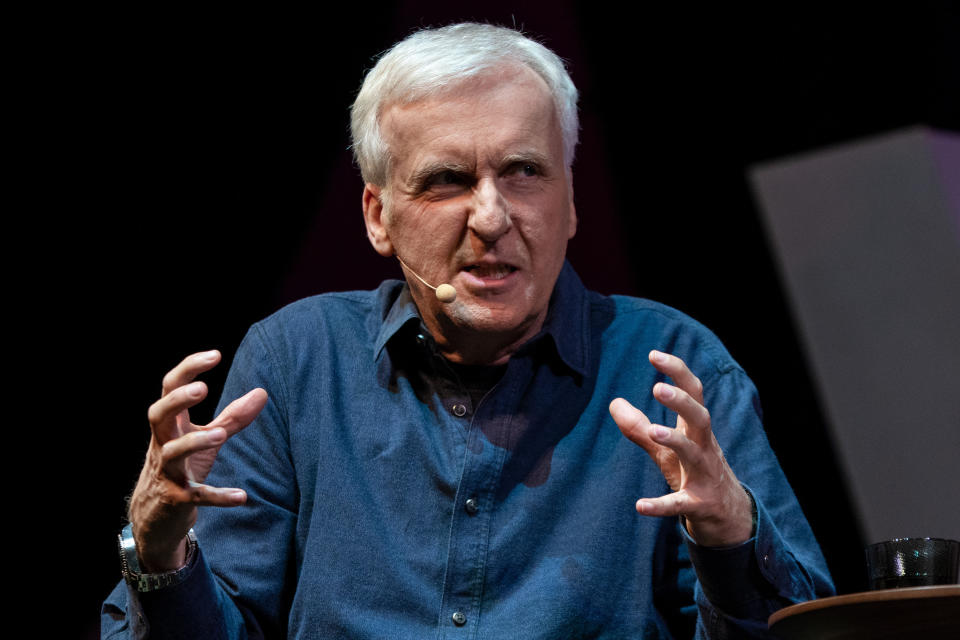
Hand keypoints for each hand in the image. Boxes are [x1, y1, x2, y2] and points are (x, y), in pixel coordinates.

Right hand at [128, 350, 267, 570]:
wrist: (156, 517)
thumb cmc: (183, 467)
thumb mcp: (206, 439)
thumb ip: (232, 417)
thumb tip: (262, 392)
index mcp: (170, 424)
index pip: (170, 388)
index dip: (188, 368)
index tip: (215, 355)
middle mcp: (163, 444)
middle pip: (158, 414)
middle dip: (177, 400)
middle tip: (203, 389)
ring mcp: (167, 472)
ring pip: (172, 453)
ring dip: (195, 442)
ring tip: (220, 435)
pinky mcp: (177, 499)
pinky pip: (196, 496)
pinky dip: (218, 496)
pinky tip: (241, 496)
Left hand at [609, 350, 752, 546]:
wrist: (728, 516)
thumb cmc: (694, 472)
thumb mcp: (666, 449)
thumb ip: (639, 427)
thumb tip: (613, 402)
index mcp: (696, 431)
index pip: (693, 393)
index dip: (677, 372)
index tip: (654, 354)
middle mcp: (704, 448)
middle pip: (700, 418)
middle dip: (681, 402)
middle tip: (656, 388)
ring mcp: (704, 476)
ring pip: (693, 454)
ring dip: (674, 441)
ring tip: (653, 431)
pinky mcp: (699, 505)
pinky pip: (680, 505)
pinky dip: (661, 505)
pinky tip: (640, 506)